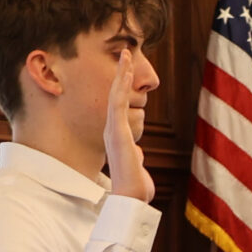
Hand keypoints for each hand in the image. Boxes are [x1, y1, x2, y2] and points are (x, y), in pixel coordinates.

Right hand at [103, 50, 154, 202]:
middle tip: (125, 52)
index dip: (122, 86)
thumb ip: (135, 155)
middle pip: (115, 95)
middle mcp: (113, 130)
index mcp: (117, 135)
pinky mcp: (116, 133)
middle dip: (120, 73)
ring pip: (115, 95)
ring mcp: (113, 130)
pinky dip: (120, 86)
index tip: (127, 69)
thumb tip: (138, 152)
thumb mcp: (137, 165)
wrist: (130, 199)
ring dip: (121, 73)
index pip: (119, 105)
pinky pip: (116, 104)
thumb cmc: (135, 186)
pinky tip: (125, 71)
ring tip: (126, 53)